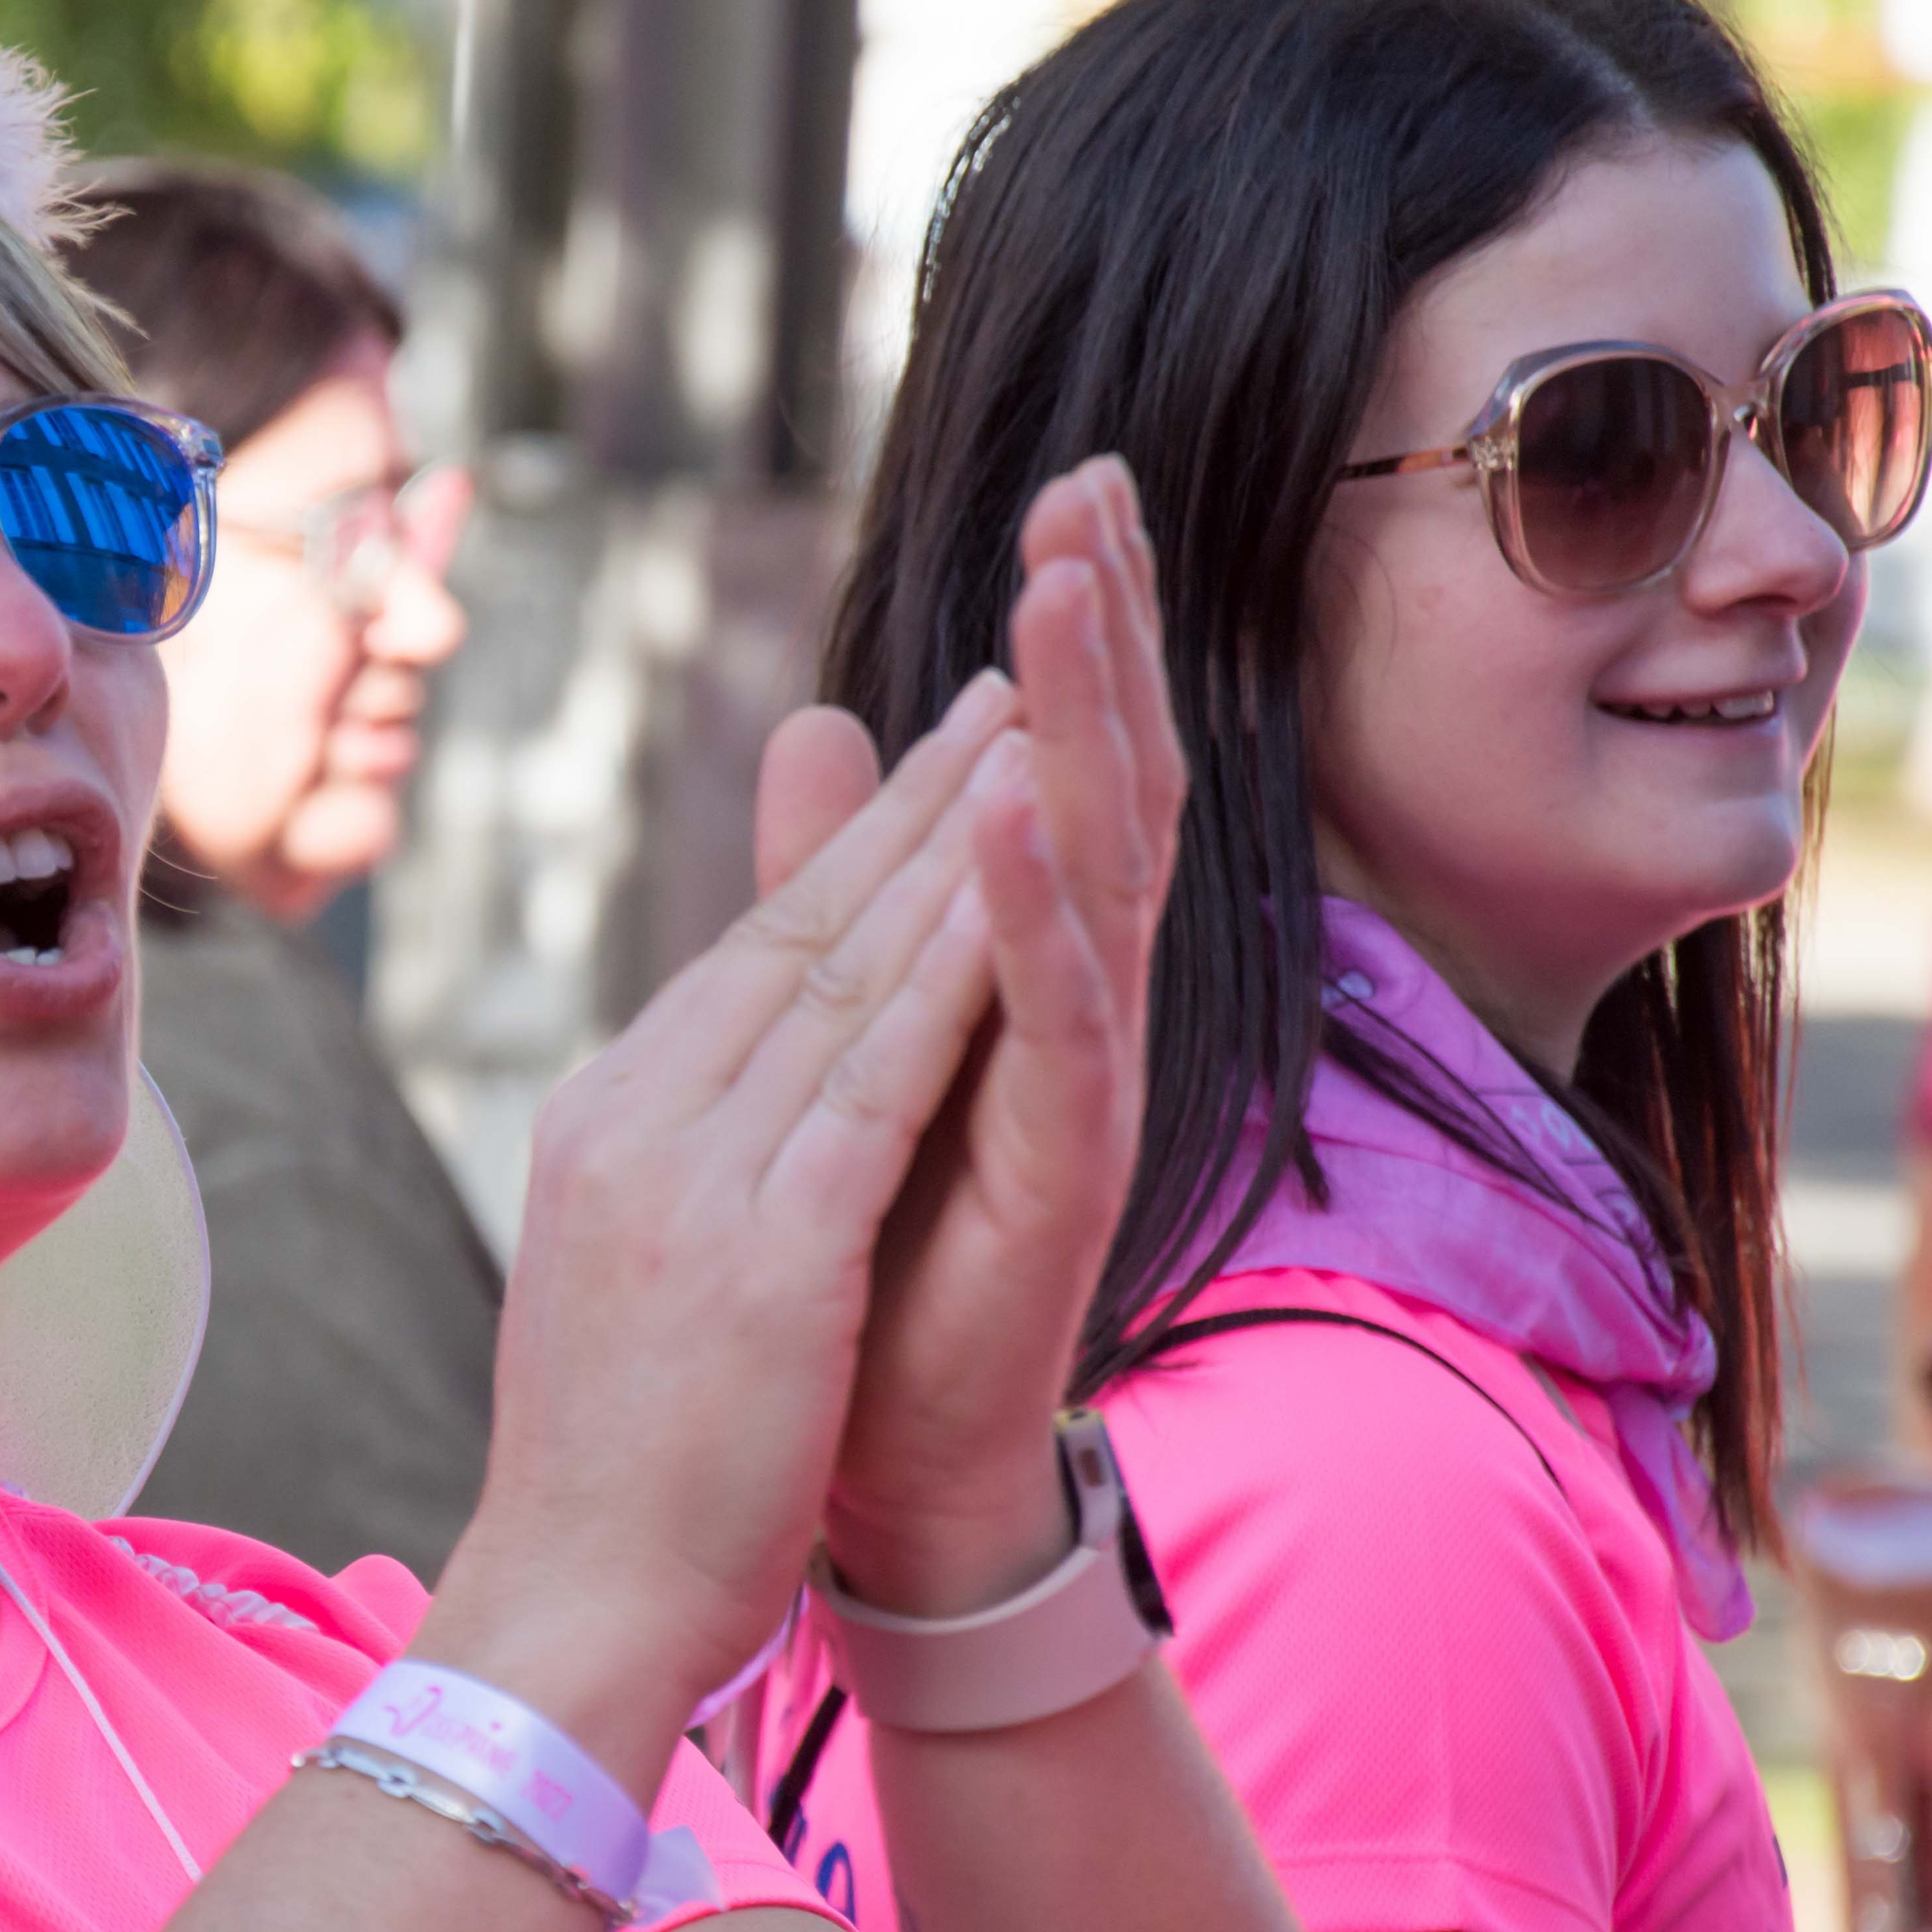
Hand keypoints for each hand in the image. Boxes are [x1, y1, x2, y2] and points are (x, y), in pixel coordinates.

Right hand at [422, 670, 1024, 1785]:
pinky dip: (947, 979)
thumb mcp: (633, 1265)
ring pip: (841, 978)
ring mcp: (691, 1178)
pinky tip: (1016, 901)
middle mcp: (635, 1117)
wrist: (569, 1605)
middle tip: (1013, 679)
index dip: (855, 841)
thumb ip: (682, 1144)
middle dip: (912, 796)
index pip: (750, 953)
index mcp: (606, 1119)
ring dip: (948, 845)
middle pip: (795, 929)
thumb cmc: (615, 1461)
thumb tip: (710, 1065)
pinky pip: (872, 1087)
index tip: (942, 747)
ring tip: (1036, 733)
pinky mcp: (763, 1251)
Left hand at [822, 455, 1185, 1615]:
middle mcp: (1077, 1002)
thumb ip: (843, 879)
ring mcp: (1082, 1082)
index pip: (1061, 756)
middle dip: (1102, 632)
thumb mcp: (852, 1020)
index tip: (1070, 483)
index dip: (1071, 626)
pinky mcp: (1065, 1166)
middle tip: (1095, 483)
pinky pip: (1062, 1016)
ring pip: (1103, 870)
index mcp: (1026, 962)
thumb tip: (824, 720)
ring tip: (1061, 589)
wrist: (874, 1448)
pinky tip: (1017, 801)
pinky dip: (1034, 907)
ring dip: (1084, 724)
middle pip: (1107, 779)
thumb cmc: (876, 1239)